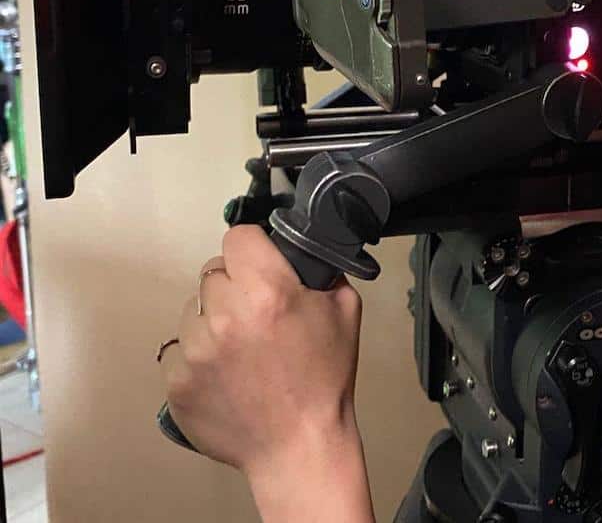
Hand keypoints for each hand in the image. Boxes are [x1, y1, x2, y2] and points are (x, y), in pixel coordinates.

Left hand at [160, 225, 364, 481]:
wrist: (299, 446)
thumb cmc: (325, 378)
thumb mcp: (345, 312)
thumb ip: (323, 271)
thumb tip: (303, 253)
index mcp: (268, 291)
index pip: (238, 236)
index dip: (252, 248)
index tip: (261, 265)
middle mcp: (224, 314)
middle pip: (213, 272)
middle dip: (233, 285)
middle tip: (256, 313)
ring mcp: (194, 350)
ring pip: (192, 310)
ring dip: (212, 320)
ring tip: (239, 348)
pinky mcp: (175, 381)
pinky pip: (177, 349)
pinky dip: (196, 356)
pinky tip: (223, 373)